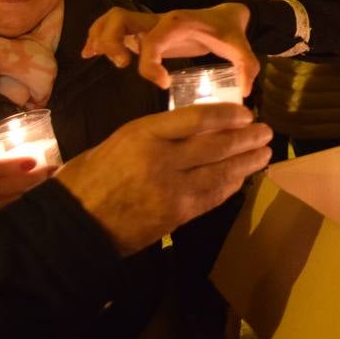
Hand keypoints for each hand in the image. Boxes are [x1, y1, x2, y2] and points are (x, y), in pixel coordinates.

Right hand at [0, 155, 53, 227]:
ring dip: (29, 190)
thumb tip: (29, 161)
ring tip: (52, 180)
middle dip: (26, 179)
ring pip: (4, 200)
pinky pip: (6, 209)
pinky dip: (23, 201)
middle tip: (51, 171)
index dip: (8, 166)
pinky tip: (42, 194)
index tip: (32, 161)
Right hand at [54, 103, 271, 255]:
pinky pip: (213, 195)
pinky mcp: (177, 214)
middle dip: (246, 138)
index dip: (227, 115)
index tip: (246, 113)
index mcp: (143, 134)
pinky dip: (231, 185)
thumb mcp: (120, 141)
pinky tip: (243, 178)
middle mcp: (162, 158)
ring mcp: (172, 188)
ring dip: (247, 162)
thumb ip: (157, 134)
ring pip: (221, 171)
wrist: (73, 225)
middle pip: (216, 144)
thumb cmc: (89, 178)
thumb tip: (196, 130)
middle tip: (266, 131)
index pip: (197, 118)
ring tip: (265, 153)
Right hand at [83, 4, 257, 92]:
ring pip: (113, 18)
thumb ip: (246, 68)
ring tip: (95, 57)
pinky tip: (88, 54)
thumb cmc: (229, 32)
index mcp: (179, 23)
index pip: (154, 38)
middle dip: (112, 40)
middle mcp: (159, 20)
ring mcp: (149, 24)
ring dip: (100, 36)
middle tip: (121, 66)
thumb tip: (245, 92)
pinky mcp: (144, 31)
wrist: (227, 17)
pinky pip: (113, 27)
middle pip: (122, 17)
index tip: (163, 83)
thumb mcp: (241, 49)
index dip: (152, 62)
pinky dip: (98, 36)